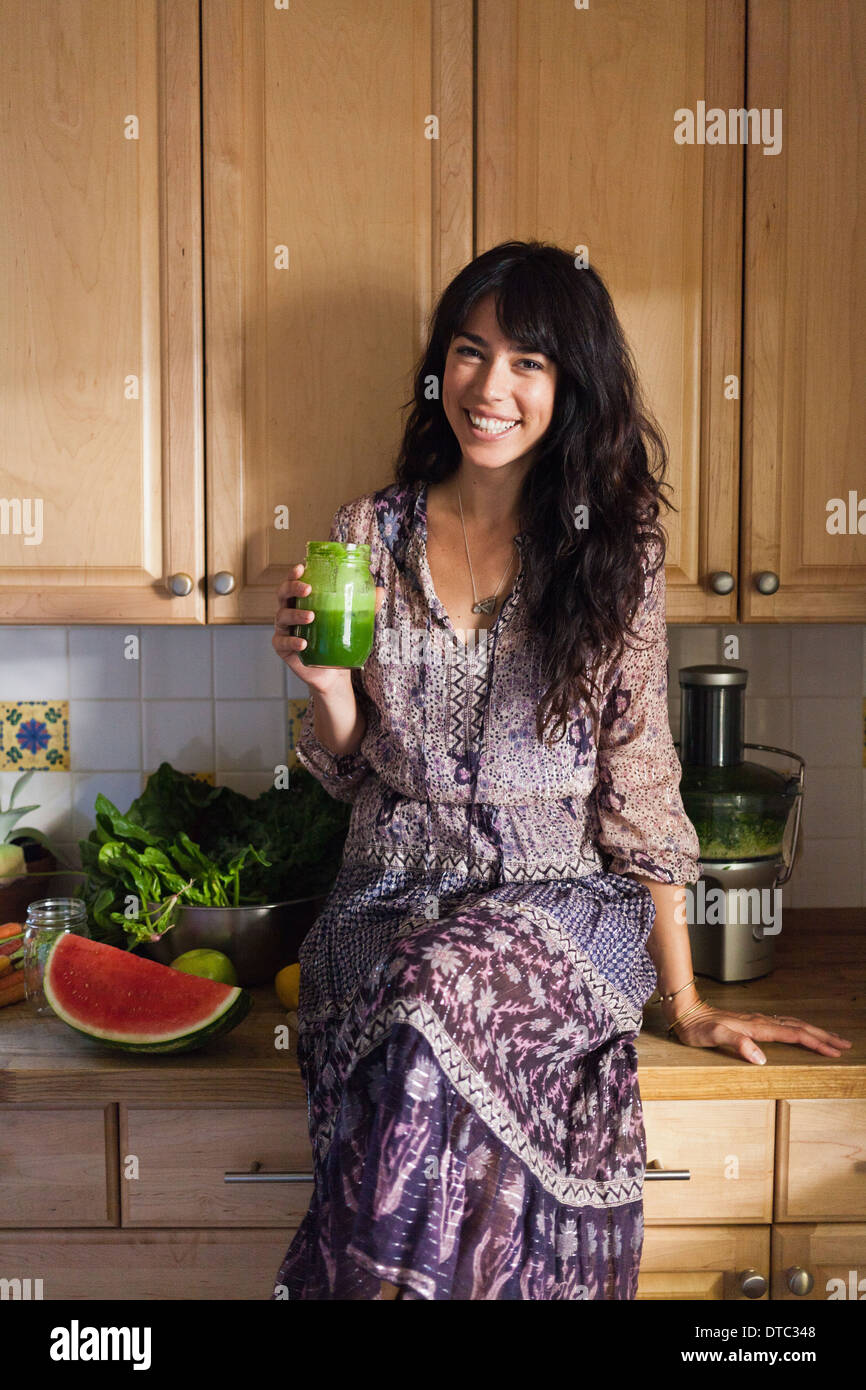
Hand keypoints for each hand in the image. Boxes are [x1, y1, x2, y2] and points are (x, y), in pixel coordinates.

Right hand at [272, 563, 385, 695]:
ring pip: (283, 616)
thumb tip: (381, 591)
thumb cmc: (337, 640)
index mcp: (302, 601)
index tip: (302, 567)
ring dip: (296, 614)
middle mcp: (289, 611)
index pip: (294, 582)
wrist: (332, 672)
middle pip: (283, 594)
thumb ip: (364, 606)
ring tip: (311, 616)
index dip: (294, 574)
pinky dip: (293, 641)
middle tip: (308, 589)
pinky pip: (283, 642)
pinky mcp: (283, 648)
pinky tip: (304, 643)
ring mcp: (284, 630)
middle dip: (293, 588)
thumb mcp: (351, 621)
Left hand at [669, 1002, 852, 1065]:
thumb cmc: (696, 1026)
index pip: (794, 1035)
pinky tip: (800, 1030)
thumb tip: (761, 1058)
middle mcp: (760, 1021)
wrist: (685, 1011)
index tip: (834, 1051)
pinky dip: (799, 1028)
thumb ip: (737, 1044)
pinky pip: (783, 1024)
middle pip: (800, 1027)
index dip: (815, 1043)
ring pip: (793, 1024)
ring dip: (814, 1031)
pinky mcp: (752, 1022)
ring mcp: (757, 1020)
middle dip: (823, 1036)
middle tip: (844, 1044)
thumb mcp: (713, 1037)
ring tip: (831, 1038)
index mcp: (757, 1027)